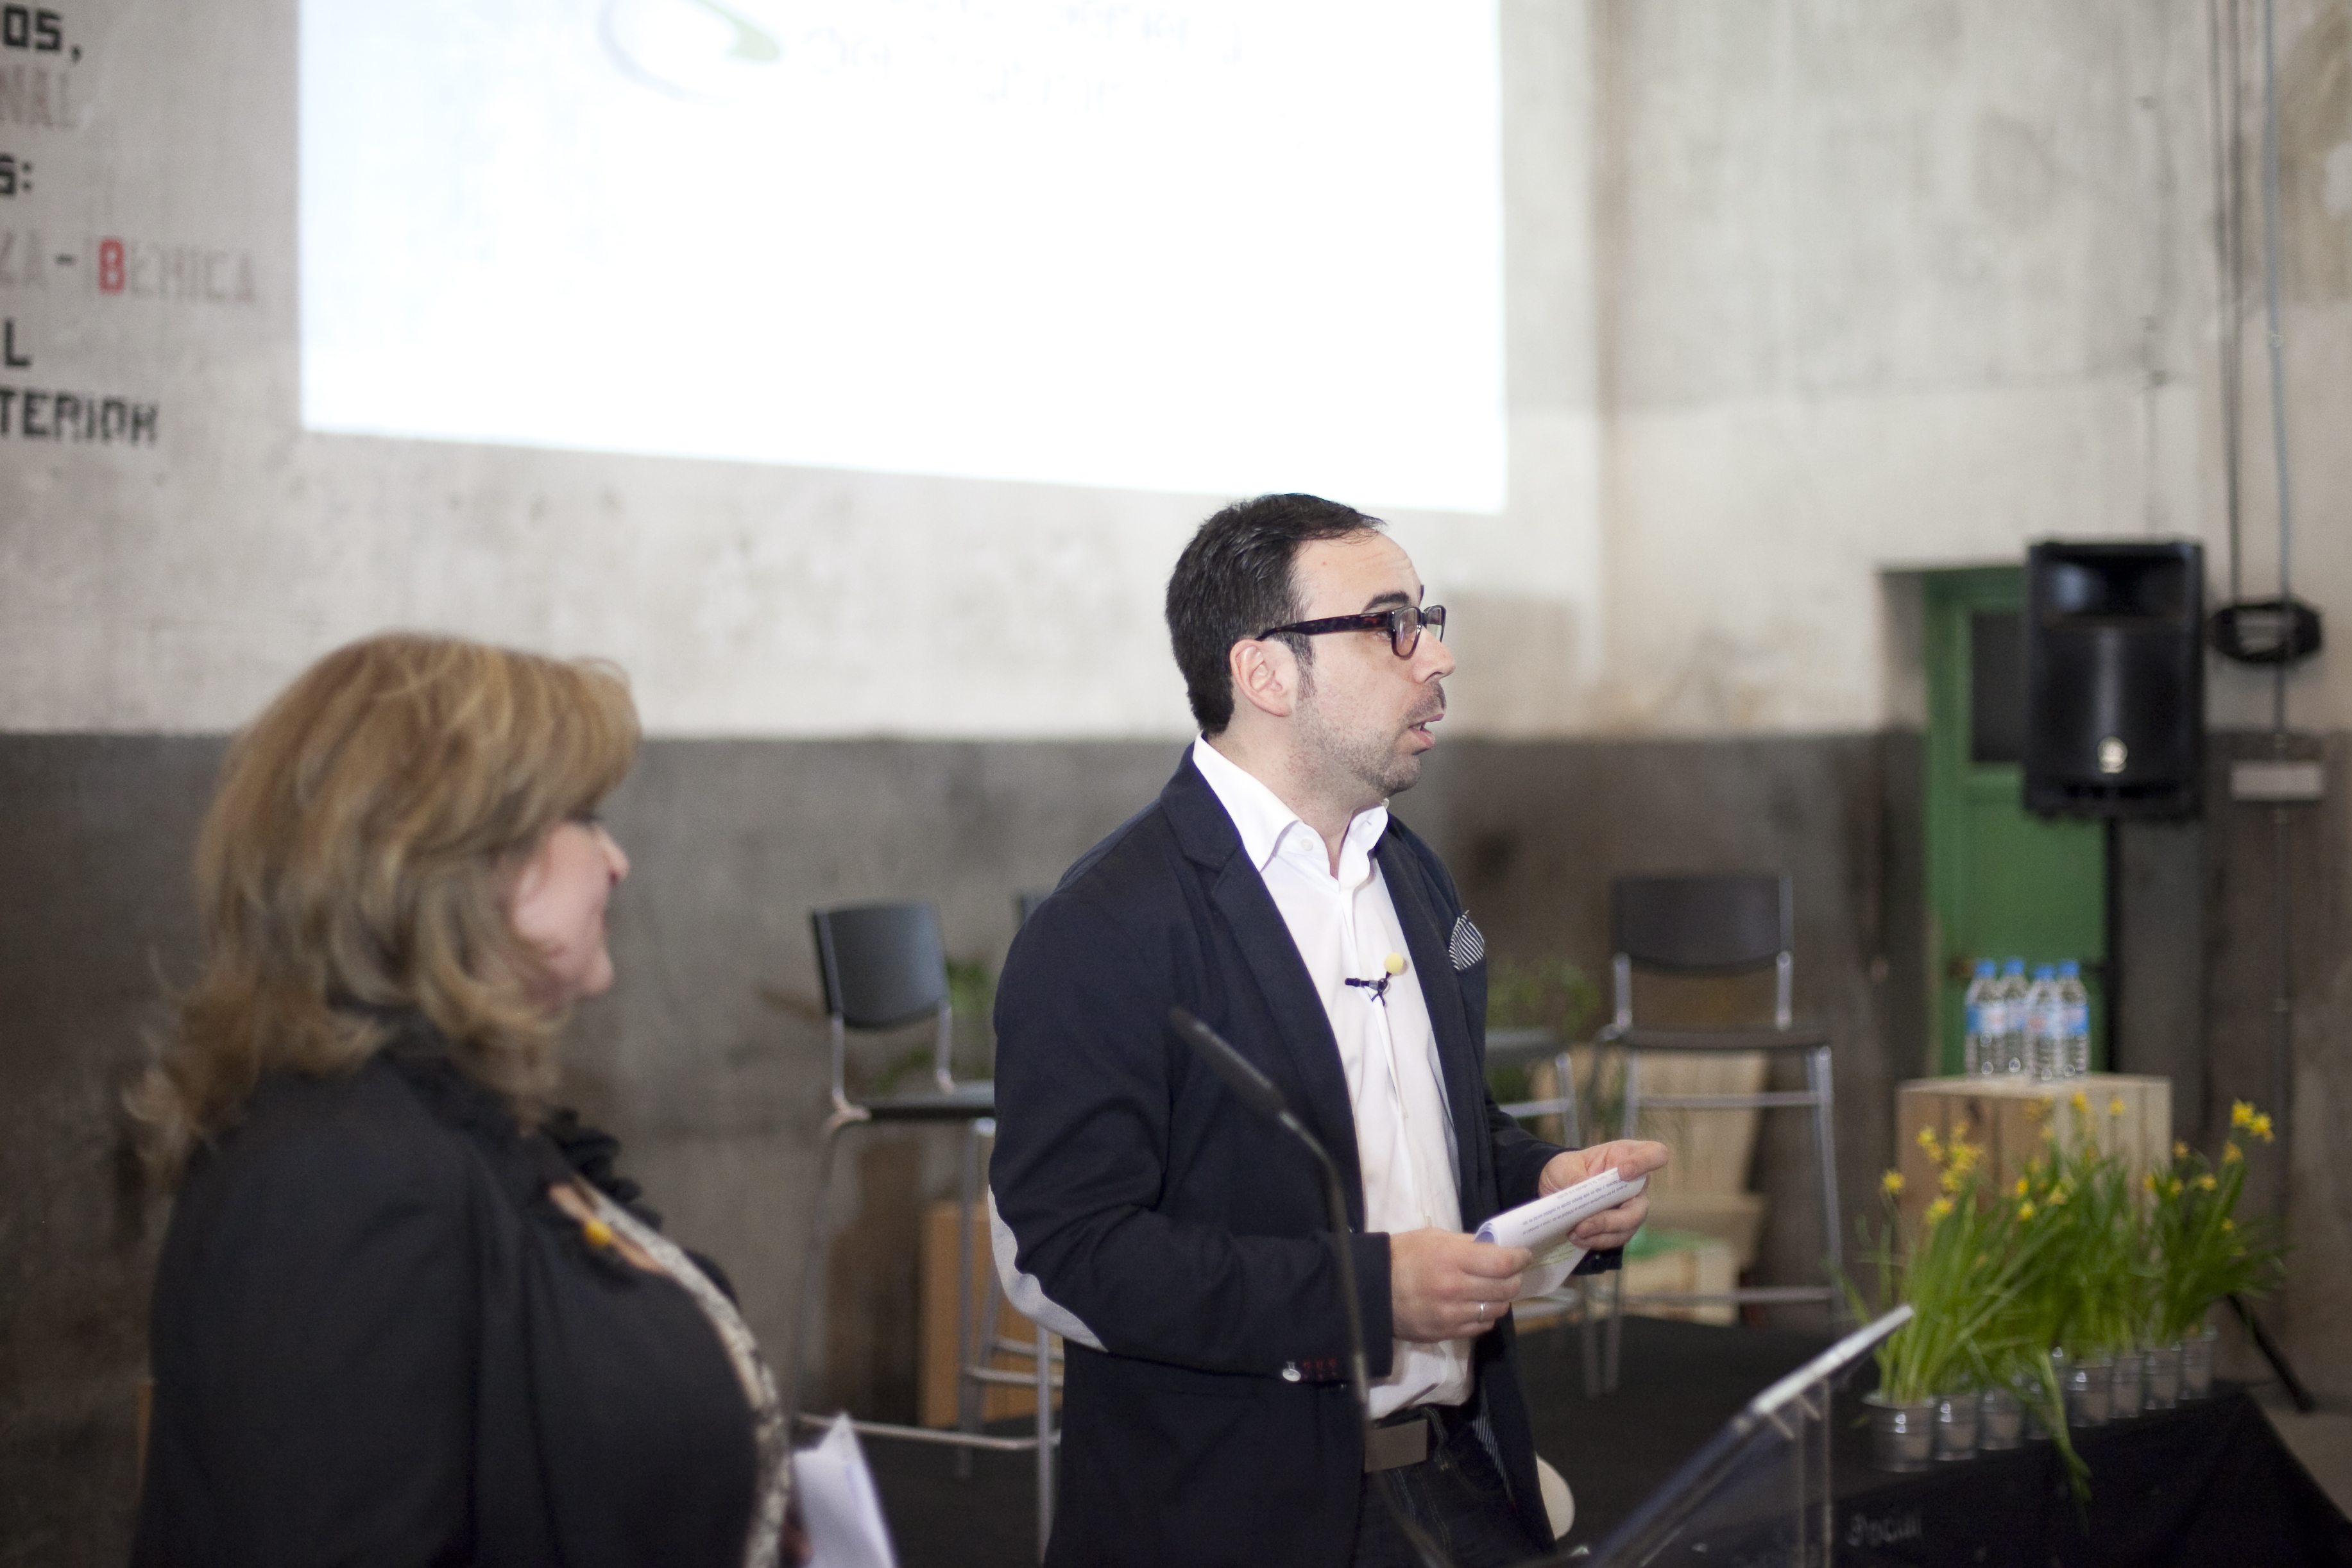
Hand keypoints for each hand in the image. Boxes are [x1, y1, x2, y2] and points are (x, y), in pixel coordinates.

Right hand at [1390, 1228, 1530, 1342]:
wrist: (1373, 1289)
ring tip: (1493, 1289)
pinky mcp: (1447, 1332)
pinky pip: (1482, 1326)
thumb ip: (1467, 1243)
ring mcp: (1452, 1314)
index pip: (1502, 1263)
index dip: (1519, 1259)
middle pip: (1505, 1288)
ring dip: (1501, 1298)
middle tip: (1510, 1272)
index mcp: (1451, 1258)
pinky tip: (1478, 1305)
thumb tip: (1496, 1248)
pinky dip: (1486, 1315)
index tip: (1523, 1255)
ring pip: (1497, 1309)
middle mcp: (1455, 1288)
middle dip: (1514, 1278)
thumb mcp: (1434, 1237)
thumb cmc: (1403, 1256)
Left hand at [1538, 1141, 1668, 1251]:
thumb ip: (1574, 1178)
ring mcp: (1631, 1207)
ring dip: (1601, 1233)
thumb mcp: (1565, 1166)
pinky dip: (1597, 1241)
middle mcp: (1635, 1184)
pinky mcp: (1621, 1226)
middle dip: (1611, 1220)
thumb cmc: (1567, 1169)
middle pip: (1640, 1206)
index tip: (1624, 1172)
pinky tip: (1578, 1239)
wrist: (1557, 1187)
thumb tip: (1583, 1198)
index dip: (1646, 1163)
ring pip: (1629, 1227)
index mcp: (1626, 1157)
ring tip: (1575, 1233)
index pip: (1655, 1154)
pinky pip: (1617, 1238)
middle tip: (1583, 1225)